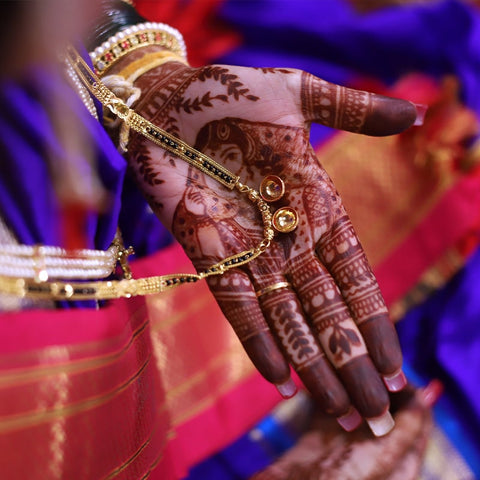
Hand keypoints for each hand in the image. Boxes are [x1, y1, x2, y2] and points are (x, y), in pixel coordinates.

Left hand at [114, 54, 416, 434]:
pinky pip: (237, 305)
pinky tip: (282, 381)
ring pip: (287, 318)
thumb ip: (355, 111)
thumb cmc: (233, 91)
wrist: (168, 98)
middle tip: (376, 412)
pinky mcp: (207, 253)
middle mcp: (286, 238)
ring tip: (338, 410)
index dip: (374, 322)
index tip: (396, 366)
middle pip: (326, 311)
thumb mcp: (301, 95)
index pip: (354, 277)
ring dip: (312, 364)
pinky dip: (259, 342)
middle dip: (351, 362)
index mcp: (315, 207)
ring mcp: (248, 249)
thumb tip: (419, 111)